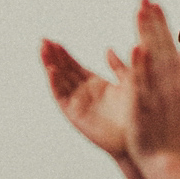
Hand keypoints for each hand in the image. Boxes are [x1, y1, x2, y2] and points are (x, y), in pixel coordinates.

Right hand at [40, 39, 131, 156]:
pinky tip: (51, 70)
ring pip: (59, 81)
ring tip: (42, 50)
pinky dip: (55, 83)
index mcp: (95, 84)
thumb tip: (108, 49)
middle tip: (42, 40)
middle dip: (52, 56)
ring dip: (50, 65)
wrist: (137, 138)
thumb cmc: (137, 114)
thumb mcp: (130, 83)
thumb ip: (119, 66)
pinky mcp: (75, 114)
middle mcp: (83, 93)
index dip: (63, 53)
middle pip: (63, 71)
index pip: (74, 65)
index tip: (53, 40)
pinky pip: (62, 96)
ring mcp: (77, 103)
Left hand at [128, 0, 179, 161]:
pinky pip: (141, 83)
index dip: (159, 24)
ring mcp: (157, 93)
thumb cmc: (169, 127)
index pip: (166, 46)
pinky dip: (139, 66)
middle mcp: (167, 83)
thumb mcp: (178, 95)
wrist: (168, 156)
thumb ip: (179, 71)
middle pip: (160, 47)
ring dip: (147, 36)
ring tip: (141, 14)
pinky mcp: (145, 105)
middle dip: (153, 22)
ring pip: (151, 60)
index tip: (153, 3)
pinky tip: (135, 49)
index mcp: (173, 79)